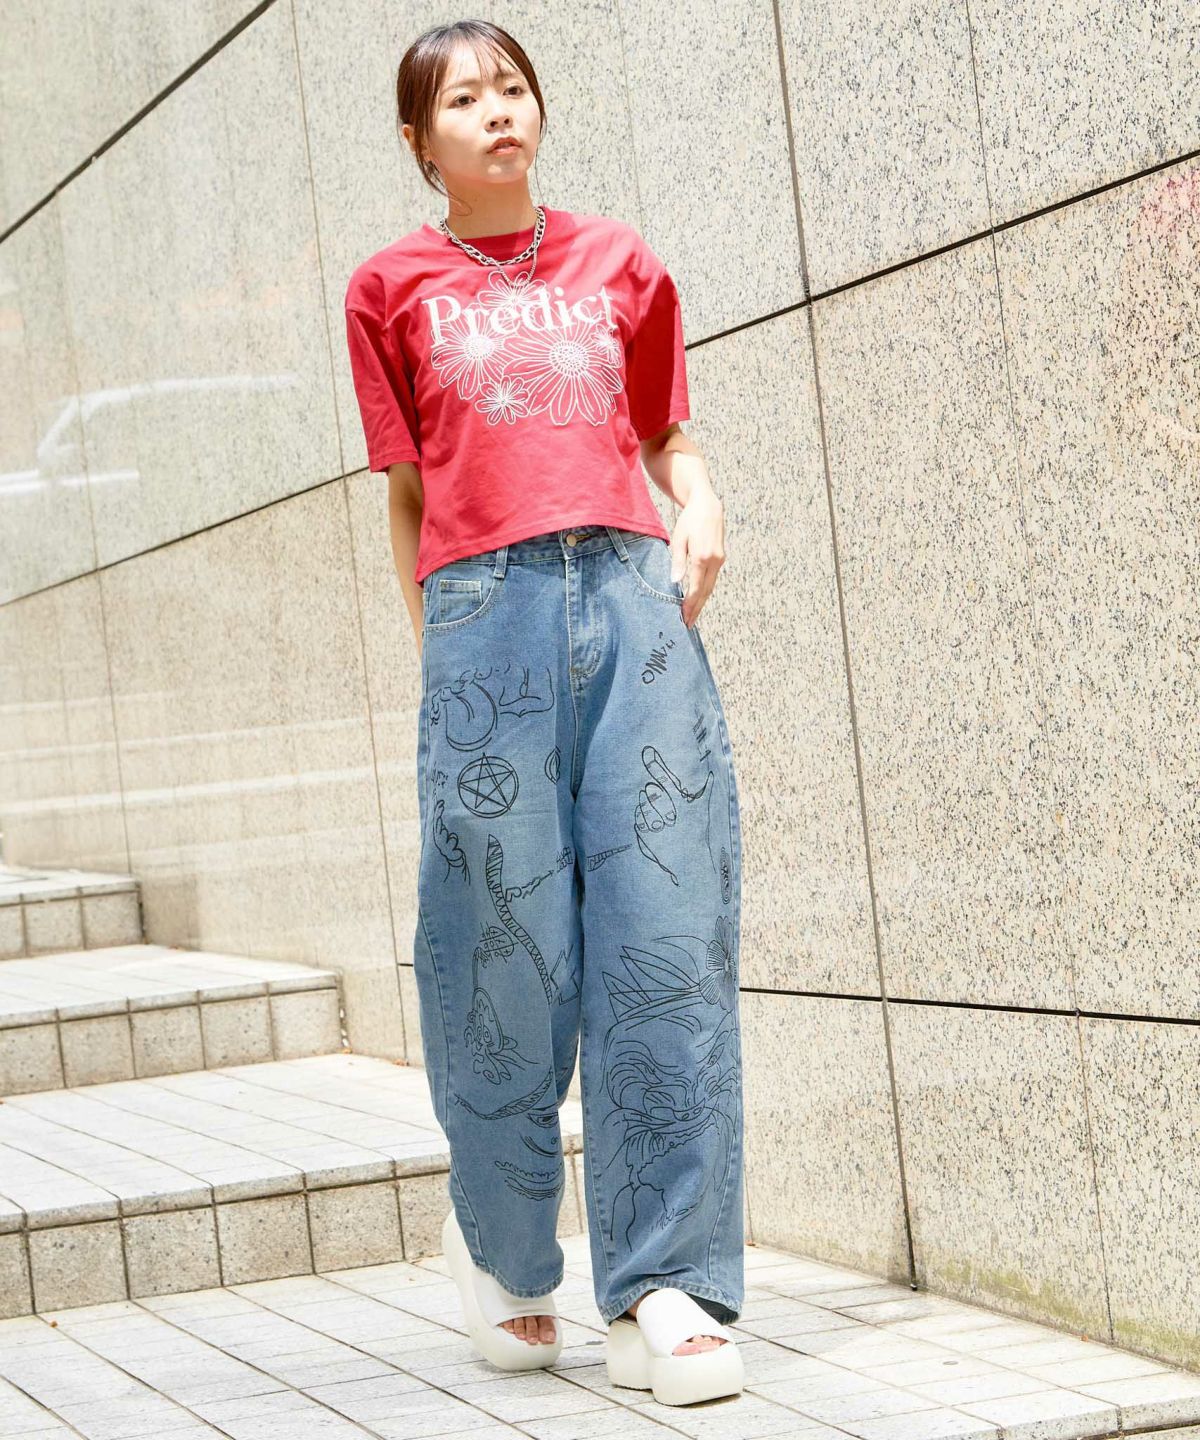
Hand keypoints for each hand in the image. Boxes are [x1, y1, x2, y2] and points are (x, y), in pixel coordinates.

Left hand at [669, 485, 725, 627]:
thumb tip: (675, 582)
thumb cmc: (689, 521)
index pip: (695, 588)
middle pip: (705, 592)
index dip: (689, 605)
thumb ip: (677, 561)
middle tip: (688, 624)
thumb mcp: (679, 539)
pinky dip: (705, 591)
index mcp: (702, 557)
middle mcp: (714, 561)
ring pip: (710, 587)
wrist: (708, 506)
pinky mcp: (720, 558)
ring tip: (692, 615)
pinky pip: (712, 579)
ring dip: (701, 602)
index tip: (683, 618)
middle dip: (696, 609)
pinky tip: (698, 598)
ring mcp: (719, 560)